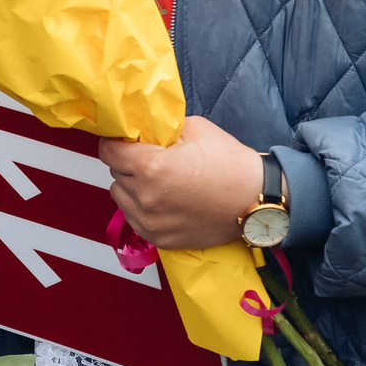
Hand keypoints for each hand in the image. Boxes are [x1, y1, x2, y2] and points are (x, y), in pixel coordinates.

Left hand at [96, 115, 261, 250]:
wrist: (256, 201)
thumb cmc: (230, 164)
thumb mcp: (195, 129)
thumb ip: (161, 128)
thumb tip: (142, 128)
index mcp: (152, 167)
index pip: (109, 151)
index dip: (114, 142)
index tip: (122, 141)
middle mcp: (147, 197)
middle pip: (115, 172)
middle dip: (127, 162)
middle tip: (148, 158)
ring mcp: (151, 222)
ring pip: (120, 196)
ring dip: (130, 186)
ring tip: (156, 180)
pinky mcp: (159, 238)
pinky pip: (133, 218)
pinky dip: (140, 207)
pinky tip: (162, 199)